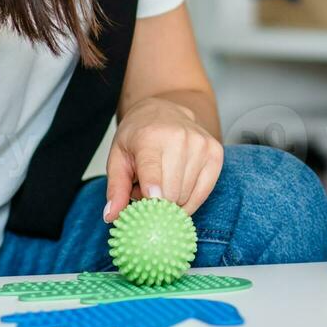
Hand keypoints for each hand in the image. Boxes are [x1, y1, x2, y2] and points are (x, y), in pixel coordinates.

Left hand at [104, 98, 221, 221]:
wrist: (164, 111)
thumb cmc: (139, 136)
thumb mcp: (118, 158)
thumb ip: (116, 188)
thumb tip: (111, 215)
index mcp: (150, 137)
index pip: (153, 173)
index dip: (152, 196)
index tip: (151, 206)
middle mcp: (180, 138)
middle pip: (171, 192)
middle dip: (157, 203)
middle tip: (148, 193)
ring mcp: (201, 145)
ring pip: (187, 196)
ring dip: (173, 200)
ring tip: (163, 184)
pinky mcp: (215, 153)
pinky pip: (204, 192)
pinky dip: (190, 200)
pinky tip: (178, 190)